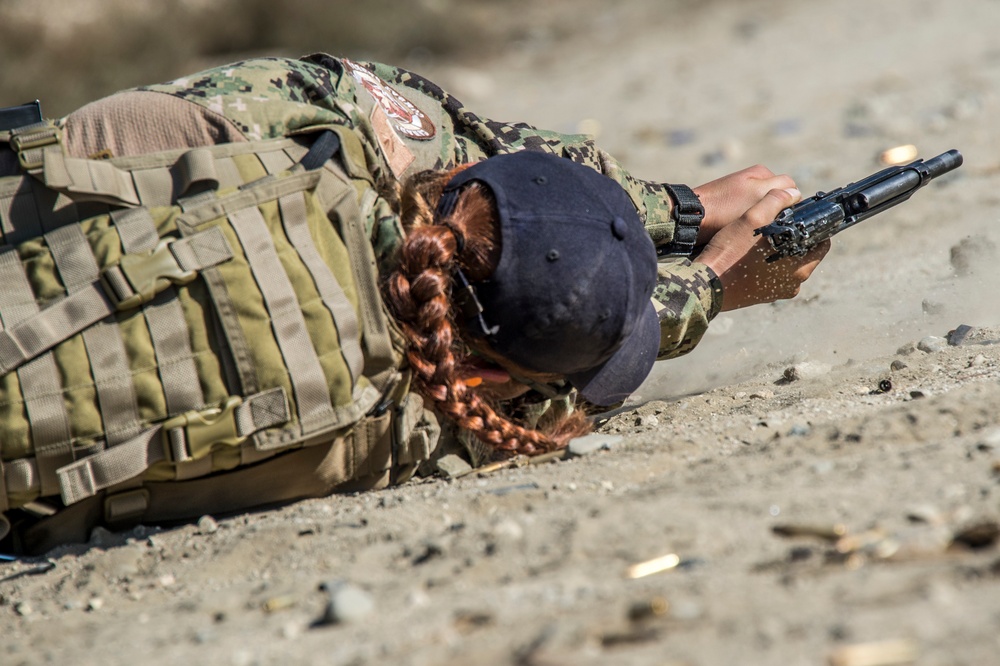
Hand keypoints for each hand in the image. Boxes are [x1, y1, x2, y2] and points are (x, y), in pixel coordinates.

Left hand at [693, 165, 796, 243]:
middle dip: (776, 210)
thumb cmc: (724, 208)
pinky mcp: (729, 204)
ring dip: (762, 217)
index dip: (791, 203)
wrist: (690, 217)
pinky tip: (743, 230)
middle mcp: (752, 180)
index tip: (787, 219)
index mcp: (762, 173)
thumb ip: (778, 193)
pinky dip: (749, 220)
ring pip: (763, 206)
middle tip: (772, 227)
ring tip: (756, 230)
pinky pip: (748, 213)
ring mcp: (740, 192)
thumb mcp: (756, 197)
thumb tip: (796, 193)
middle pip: (776, 197)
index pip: (789, 187)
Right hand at [694, 187, 829, 311]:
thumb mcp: (752, 219)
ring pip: (788, 264)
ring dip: (780, 251)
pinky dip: (767, 264)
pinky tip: (751, 254)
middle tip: (777, 225)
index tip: (799, 219)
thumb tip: (793, 193)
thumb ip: (775, 201)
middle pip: (804, 254)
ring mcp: (777, 293)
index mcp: (800, 268)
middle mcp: (793, 284)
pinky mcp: (762, 297)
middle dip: (794, 239)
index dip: (813, 228)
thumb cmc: (730, 254)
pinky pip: (772, 275)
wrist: (704, 285)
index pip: (822, 244)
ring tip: (762, 238)